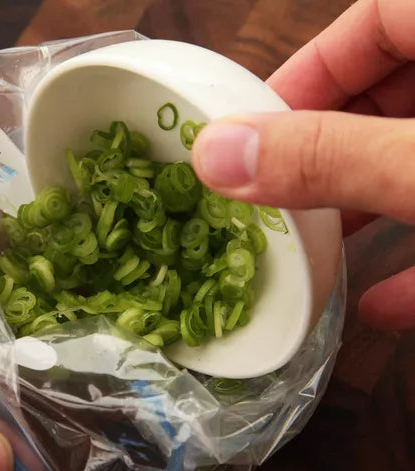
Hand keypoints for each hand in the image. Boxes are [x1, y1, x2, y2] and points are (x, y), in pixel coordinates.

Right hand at [192, 0, 414, 329]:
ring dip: (370, 211)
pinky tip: (388, 303)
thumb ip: (329, 157)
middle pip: (393, 93)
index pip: (374, 20)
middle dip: (327, 155)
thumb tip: (215, 156)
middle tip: (275, 205)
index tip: (255, 138)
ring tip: (313, 254)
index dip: (307, 73)